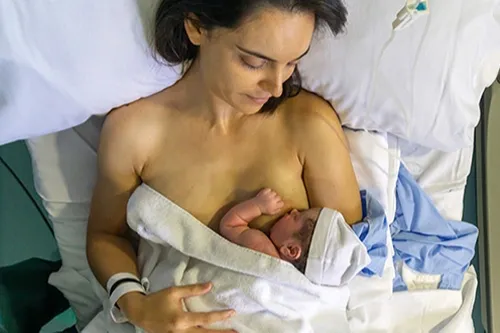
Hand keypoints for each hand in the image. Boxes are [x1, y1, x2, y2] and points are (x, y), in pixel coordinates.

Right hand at [119, 283, 236, 332]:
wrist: (139, 313)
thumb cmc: (157, 300)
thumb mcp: (174, 292)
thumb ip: (192, 289)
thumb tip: (210, 285)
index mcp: (181, 319)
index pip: (205, 319)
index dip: (220, 316)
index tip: (232, 312)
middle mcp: (180, 332)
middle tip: (237, 332)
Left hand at [254, 188, 283, 214]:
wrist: (256, 206)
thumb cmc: (264, 210)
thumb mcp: (271, 213)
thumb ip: (277, 211)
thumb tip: (280, 208)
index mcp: (275, 205)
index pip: (282, 203)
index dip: (280, 203)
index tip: (277, 203)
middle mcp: (273, 200)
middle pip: (279, 197)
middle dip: (277, 198)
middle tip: (273, 200)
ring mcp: (269, 195)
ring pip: (274, 192)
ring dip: (273, 194)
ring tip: (270, 196)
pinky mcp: (265, 192)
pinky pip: (269, 189)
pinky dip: (268, 191)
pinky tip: (267, 193)